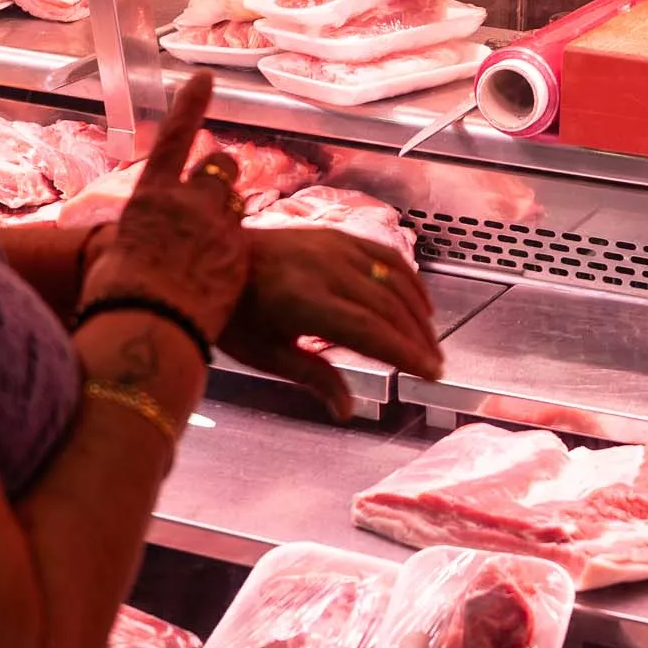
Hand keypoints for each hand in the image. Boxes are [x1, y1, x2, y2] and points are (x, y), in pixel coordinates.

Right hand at [77, 72, 248, 346]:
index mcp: (150, 196)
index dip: (191, 104)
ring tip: (209, 251)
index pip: (174, 137)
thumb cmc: (114, 299)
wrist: (145, 330)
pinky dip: (234, 253)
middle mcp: (188, 202)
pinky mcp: (239, 256)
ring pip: (237, 204)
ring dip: (227, 216)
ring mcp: (218, 227)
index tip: (206, 77)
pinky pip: (243, 242)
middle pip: (220, 169)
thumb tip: (118, 249)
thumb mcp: (112, 257)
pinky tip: (218, 281)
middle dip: (219, 178)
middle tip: (209, 205)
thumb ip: (131, 240)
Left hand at [219, 222, 445, 421]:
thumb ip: (313, 378)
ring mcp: (333, 247)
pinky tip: (420, 302)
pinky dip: (407, 278)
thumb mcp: (266, 355)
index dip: (405, 352)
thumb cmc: (235, 314)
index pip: (369, 331)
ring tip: (431, 341)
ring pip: (391, 280)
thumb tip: (346, 412)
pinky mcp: (336, 235)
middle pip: (387, 307)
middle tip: (436, 365)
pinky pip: (383, 255)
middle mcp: (325, 269)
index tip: (432, 373)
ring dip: (418, 312)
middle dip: (417, 338)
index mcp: (304, 302)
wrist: (211, 258)